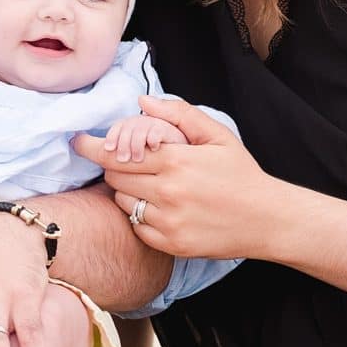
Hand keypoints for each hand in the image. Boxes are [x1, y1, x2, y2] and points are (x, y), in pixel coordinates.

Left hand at [75, 96, 275, 260]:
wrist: (267, 219)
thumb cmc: (241, 174)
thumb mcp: (217, 135)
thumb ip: (179, 114)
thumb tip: (142, 103)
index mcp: (176, 161)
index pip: (117, 153)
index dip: (93, 147)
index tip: (78, 142)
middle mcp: (168, 192)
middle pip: (115, 177)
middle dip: (116, 167)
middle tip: (128, 163)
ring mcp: (168, 221)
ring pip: (122, 202)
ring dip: (128, 192)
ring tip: (149, 185)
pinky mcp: (170, 244)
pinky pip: (136, 227)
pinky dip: (140, 216)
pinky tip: (159, 208)